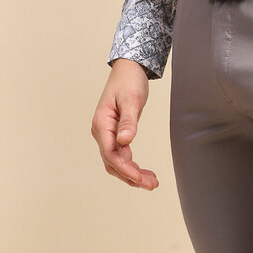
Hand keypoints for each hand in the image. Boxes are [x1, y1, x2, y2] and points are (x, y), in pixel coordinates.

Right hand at [91, 58, 158, 190]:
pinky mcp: (115, 133)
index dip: (125, 169)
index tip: (140, 178)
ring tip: (151, 182)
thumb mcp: (132, 99)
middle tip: (151, 185)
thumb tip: (125, 142)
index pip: (110, 154)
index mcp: (101, 124)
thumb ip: (128, 121)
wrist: (129, 68)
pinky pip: (121, 155)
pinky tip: (143, 171)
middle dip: (130, 176)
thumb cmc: (129, 81)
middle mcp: (101, 131)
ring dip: (132, 173)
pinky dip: (132, 165)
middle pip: (112, 162)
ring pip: (116, 161)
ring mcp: (107, 133)